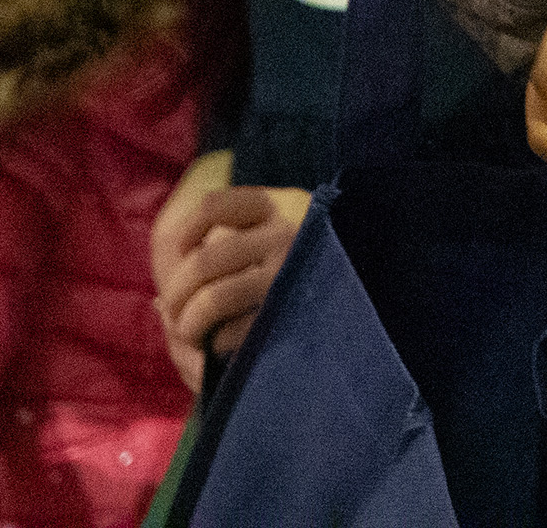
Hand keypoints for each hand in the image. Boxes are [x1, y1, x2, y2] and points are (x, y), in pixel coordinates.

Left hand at [150, 152, 309, 377]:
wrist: (374, 283)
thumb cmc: (315, 255)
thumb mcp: (286, 223)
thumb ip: (241, 230)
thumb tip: (185, 250)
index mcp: (280, 204)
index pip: (215, 205)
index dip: (187, 229)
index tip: (182, 250)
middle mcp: (286, 233)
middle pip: (206, 260)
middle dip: (178, 291)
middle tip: (173, 309)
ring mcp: (290, 274)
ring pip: (216, 297)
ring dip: (189, 321)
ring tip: (187, 332)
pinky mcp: (293, 310)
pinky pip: (237, 328)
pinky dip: (218, 340)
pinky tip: (221, 342)